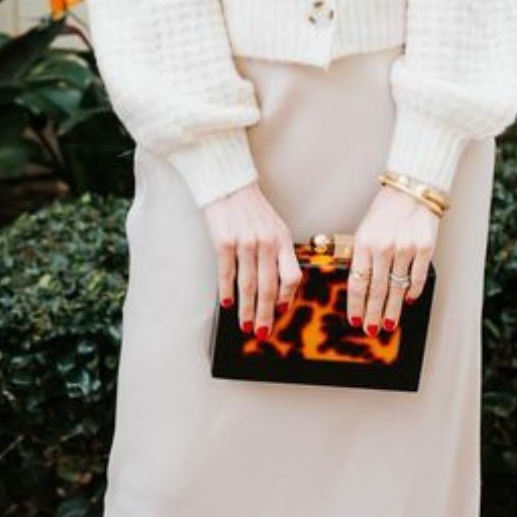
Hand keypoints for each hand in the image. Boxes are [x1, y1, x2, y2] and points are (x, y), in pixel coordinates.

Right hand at [203, 181, 302, 338]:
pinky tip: (227, 303)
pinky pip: (226, 274)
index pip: (291, 276)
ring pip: (248, 285)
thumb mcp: (274, 227)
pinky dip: (226, 292)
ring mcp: (245, 242)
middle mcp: (266, 242)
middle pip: (269, 287)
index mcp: (282, 239)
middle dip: (266, 314)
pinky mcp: (224, 242)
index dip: (287, 297)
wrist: (229, 184)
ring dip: (247, 309)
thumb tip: (280, 287)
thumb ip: (279, 253)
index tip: (281, 310)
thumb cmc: (252, 209)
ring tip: (246, 324)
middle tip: (263, 331)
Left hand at [347, 185, 439, 334]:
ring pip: (397, 288)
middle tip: (371, 330)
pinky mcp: (424, 248)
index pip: (357, 282)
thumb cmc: (385, 209)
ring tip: (389, 323)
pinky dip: (412, 292)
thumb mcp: (365, 229)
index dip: (356, 305)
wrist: (411, 189)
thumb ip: (361, 255)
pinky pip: (417, 278)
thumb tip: (360, 286)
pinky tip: (408, 300)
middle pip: (377, 290)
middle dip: (373, 313)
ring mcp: (405, 249)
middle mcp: (383, 248)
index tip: (356, 320)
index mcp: (364, 243)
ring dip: (392, 309)